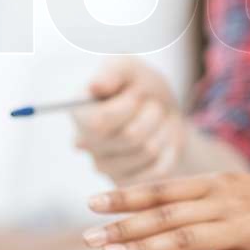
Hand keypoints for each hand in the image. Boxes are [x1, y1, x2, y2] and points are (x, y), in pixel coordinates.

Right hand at [73, 57, 186, 183]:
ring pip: (148, 151)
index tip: (135, 96)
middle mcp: (86, 143)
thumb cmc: (138, 85)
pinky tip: (160, 139)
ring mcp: (105, 167)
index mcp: (80, 113)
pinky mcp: (128, 182)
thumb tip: (95, 86)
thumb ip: (112, 71)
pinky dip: (169, 148)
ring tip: (155, 120)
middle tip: (150, 106)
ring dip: (162, 129)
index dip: (126, 107)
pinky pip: (160, 167)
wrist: (161, 111)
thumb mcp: (128, 66)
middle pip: (130, 136)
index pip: (98, 122)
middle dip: (151, 114)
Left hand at [83, 172, 249, 249]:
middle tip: (86, 237)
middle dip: (122, 225)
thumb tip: (161, 207)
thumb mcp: (245, 193)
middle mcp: (228, 204)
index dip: (126, 197)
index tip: (92, 203)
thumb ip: (206, 199)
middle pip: (165, 215)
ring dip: (143, 249)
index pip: (164, 190)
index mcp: (222, 185)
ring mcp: (243, 233)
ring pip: (183, 240)